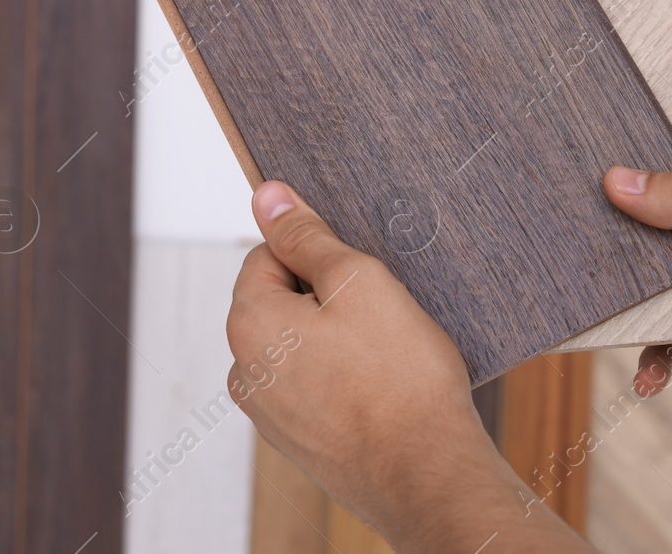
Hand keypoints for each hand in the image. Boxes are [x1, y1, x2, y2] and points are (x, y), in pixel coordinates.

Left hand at [227, 180, 592, 551]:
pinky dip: (339, 377)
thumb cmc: (400, 378)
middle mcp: (244, 370)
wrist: (428, 475)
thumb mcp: (359, 281)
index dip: (317, 255)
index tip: (358, 275)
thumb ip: (306, 235)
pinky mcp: (296, 440)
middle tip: (378, 313)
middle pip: (279, 300)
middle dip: (324, 298)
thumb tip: (267, 195)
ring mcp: (267, 412)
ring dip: (333, 338)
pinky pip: (311, 385)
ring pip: (297, 345)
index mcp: (248, 323)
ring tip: (383, 354)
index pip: (268, 255)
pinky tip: (379, 386)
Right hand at [605, 147, 671, 452]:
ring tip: (611, 331)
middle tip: (578, 256)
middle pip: (664, 221)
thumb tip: (617, 182)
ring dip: (639, 311)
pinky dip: (662, 354)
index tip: (584, 177)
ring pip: (665, 281)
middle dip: (624, 246)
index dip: (637, 166)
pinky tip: (649, 378)